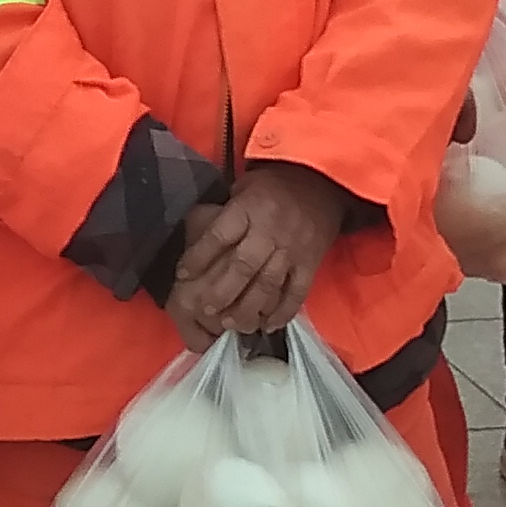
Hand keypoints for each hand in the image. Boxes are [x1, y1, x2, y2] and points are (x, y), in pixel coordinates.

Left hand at [166, 163, 345, 341]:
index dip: (198, 257)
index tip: (182, 275)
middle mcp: (269, 232)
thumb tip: (194, 234)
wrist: (323, 181)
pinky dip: (283, 312)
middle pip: (243, 267)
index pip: (218, 236)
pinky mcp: (311, 263)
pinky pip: (297, 293)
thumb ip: (225, 212)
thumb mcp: (243, 186)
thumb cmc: (274, 185)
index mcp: (248, 210)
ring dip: (248, 309)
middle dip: (222, 292)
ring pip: (268, 285)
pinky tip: (267, 325)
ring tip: (232, 325)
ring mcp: (292, 250)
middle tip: (206, 311)